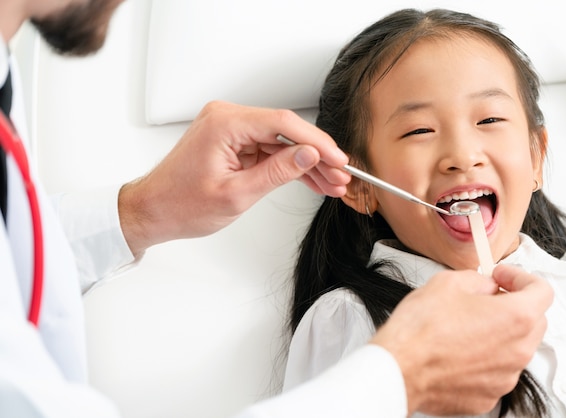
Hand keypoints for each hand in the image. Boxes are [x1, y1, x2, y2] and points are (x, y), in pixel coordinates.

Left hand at [118, 101, 349, 254]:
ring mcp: (230, 129)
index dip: (316, 142)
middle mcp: (226, 118)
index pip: (283, 124)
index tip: (338, 159)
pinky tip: (310, 179)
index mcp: (225, 123)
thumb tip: (309, 155)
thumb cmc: (181, 204)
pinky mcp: (232, 141)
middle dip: (316, 156)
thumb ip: (277, 172)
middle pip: (285, 131)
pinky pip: (268, 150)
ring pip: (280, 142)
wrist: (153, 211)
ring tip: (331, 183)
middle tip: (340, 176)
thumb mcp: (237, 194)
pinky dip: (287, 166)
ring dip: (305, 163)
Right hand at [370, 264, 552, 414]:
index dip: (521, 278)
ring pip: (516, 349)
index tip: (502, 278)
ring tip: (466, 326)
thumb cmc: (420, 330)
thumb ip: (478, 280)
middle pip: (534, 321)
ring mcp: (505, 377)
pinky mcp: (489, 396)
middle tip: (487, 298)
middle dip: (514, 305)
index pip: (542, 291)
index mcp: (516, 318)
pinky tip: (458, 350)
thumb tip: (485, 286)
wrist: (400, 368)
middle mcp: (518, 351)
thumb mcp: (448, 282)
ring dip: (500, 334)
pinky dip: (485, 359)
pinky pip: (497, 372)